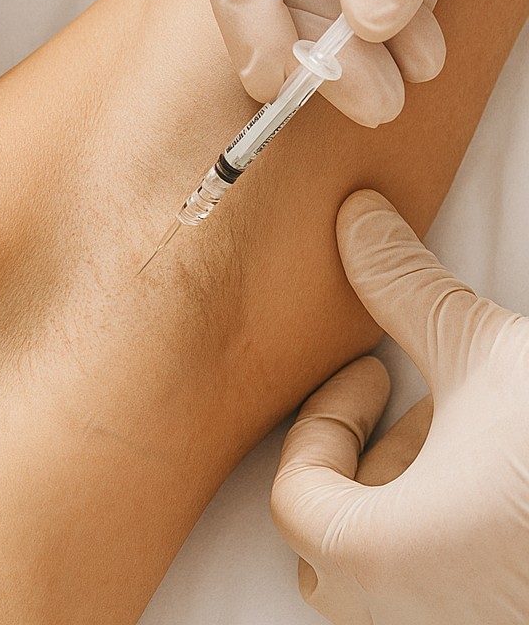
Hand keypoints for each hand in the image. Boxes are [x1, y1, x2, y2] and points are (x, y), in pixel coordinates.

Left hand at [271, 190, 528, 623]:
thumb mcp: (479, 348)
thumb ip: (401, 285)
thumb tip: (357, 218)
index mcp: (378, 560)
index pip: (295, 495)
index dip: (325, 418)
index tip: (373, 372)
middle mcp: (410, 617)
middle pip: (331, 550)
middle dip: (364, 467)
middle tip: (411, 408)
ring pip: (389, 580)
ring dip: (407, 503)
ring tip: (463, 438)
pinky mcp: (508, 623)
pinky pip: (443, 594)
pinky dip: (446, 541)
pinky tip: (496, 485)